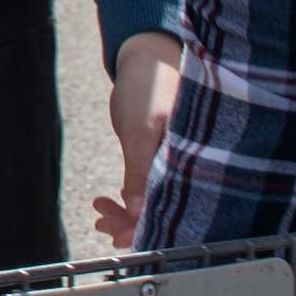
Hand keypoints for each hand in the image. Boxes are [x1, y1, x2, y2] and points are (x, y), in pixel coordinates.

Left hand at [99, 33, 182, 247]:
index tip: (120, 238)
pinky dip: (131, 196)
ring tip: (100, 209)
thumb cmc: (148, 86)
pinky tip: (108, 201)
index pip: (178, 208)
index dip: (149, 226)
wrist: (146, 58)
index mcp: (195, 159)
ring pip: (156, 199)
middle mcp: (192, 164)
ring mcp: (179, 162)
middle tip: (102, 223)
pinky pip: (151, 186)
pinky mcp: (166, 159)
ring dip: (128, 211)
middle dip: (134, 222)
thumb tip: (139, 213)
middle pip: (167, 207)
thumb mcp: (140, 130)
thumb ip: (141, 171)